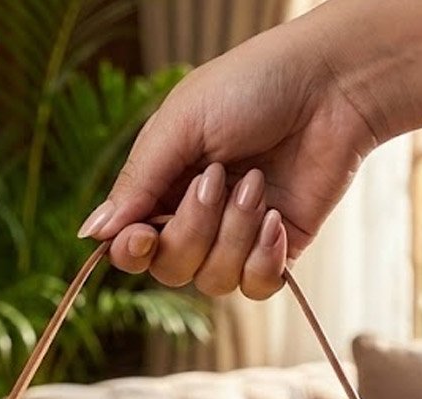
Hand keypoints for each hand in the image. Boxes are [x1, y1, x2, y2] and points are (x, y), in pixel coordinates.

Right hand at [77, 18, 376, 298]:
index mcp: (163, 186)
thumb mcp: (181, 124)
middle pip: (170, 269)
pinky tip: (276, 219)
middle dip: (193, 229)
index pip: (131, 246)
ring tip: (256, 183)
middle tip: (218, 176)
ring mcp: (236, 240)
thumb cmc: (252, 87)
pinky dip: (264, 257)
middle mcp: (195, 219)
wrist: (329, 87)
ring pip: (213, 281)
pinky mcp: (276, 253)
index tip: (141, 236)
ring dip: (234, 233)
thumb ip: (137, 182)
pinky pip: (254, 287)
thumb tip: (91, 235)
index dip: (131, 252)